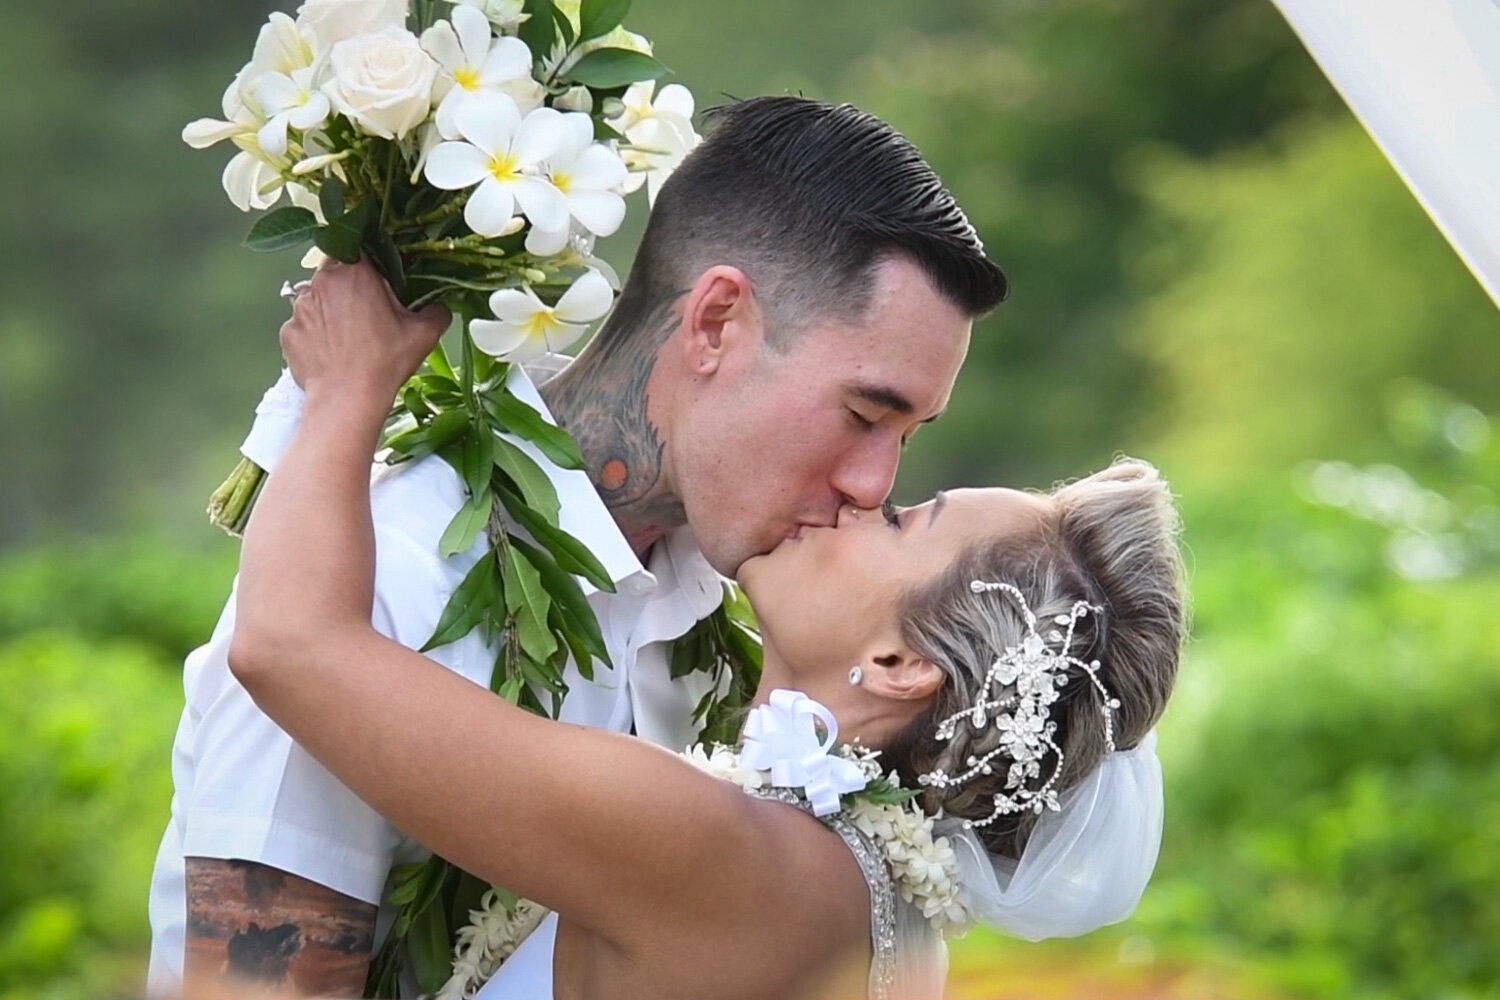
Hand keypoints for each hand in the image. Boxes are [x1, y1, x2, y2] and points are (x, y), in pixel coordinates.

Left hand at [279, 258, 450, 401]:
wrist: (347, 399)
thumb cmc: (384, 364)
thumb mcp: (423, 335)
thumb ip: (437, 312)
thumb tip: (441, 307)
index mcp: (356, 272)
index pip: (361, 252)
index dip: (371, 268)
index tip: (380, 285)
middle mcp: (322, 282)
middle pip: (336, 273)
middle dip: (350, 289)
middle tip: (368, 315)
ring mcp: (300, 307)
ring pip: (318, 299)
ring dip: (331, 311)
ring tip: (349, 338)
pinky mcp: (288, 331)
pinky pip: (303, 325)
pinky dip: (315, 334)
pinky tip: (332, 352)